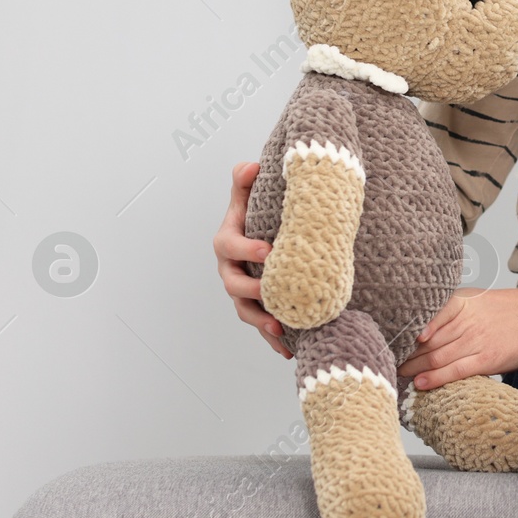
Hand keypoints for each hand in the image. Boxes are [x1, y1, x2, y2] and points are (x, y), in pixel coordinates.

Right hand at [214, 161, 291, 358]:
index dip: (247, 249)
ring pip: (246, 310)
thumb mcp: (247, 197)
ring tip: (280, 328)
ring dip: (261, 321)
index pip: (231, 246)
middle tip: (272, 293)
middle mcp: (229, 270)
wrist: (263, 235)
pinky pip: (262, 325)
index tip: (270, 250)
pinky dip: (273, 338)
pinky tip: (290, 351)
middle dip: (252, 291)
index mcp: (227, 242)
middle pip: (233, 285)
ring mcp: (241, 292)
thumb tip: (250, 167)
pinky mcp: (255, 307)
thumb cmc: (255, 213)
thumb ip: (244, 181)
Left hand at [397, 280, 517, 388]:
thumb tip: (423, 331)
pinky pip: (456, 370)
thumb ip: (451, 312)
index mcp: (460, 302)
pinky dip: (436, 378)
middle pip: (425, 341)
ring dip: (413, 369)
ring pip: (436, 356)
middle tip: (384, 363)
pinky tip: (421, 384)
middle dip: (403, 354)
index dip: (402, 333)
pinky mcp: (488, 358)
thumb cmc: (510, 311)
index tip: (386, 342)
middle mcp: (466, 319)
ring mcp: (476, 339)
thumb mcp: (477, 300)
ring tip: (397, 376)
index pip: (422, 319)